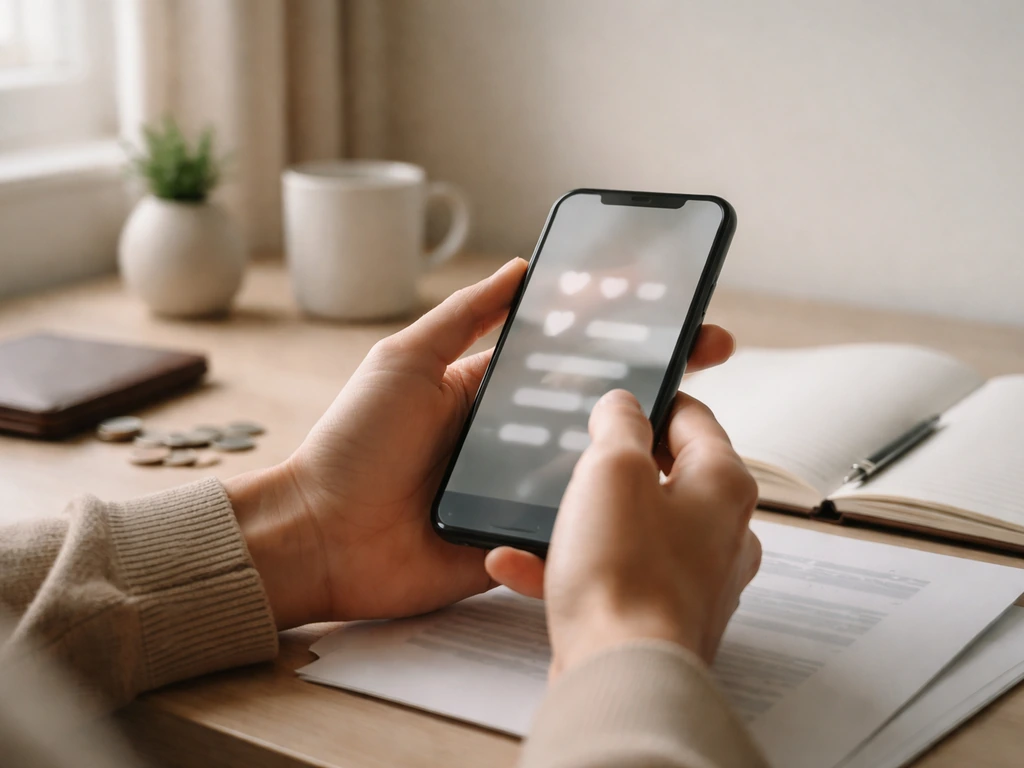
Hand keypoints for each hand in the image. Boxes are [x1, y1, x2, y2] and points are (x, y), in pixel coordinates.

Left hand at [227, 258, 737, 628]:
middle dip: (653, 375)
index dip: (617, 329)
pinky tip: (654, 486)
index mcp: (489, 390)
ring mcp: (519, 487)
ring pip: (595, 461)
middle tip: (707, 351)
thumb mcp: (406, 361)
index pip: (566, 352)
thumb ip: (463, 318)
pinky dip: (611, 505)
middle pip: (593, 403)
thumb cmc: (354, 445)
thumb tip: (519, 268)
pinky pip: (574, 520)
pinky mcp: (520, 536)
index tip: (668, 305)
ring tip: (694, 414)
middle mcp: (511, 436)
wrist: (322, 537)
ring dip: (643, 440)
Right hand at [486, 390, 761, 677]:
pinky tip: (519, 564)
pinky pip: (614, 575)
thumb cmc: (625, 575)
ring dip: (580, 519)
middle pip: (664, 475)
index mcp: (723, 486)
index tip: (619, 397)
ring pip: (632, 528)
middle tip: (574, 453)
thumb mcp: (611, 470)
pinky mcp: (660, 615)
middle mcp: (720, 532)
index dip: (652, 400)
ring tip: (535, 512)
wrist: (619, 674)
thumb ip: (620, 424)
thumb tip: (623, 405)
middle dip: (610, 464)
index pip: (694, 419)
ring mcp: (694, 579)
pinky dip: (571, 565)